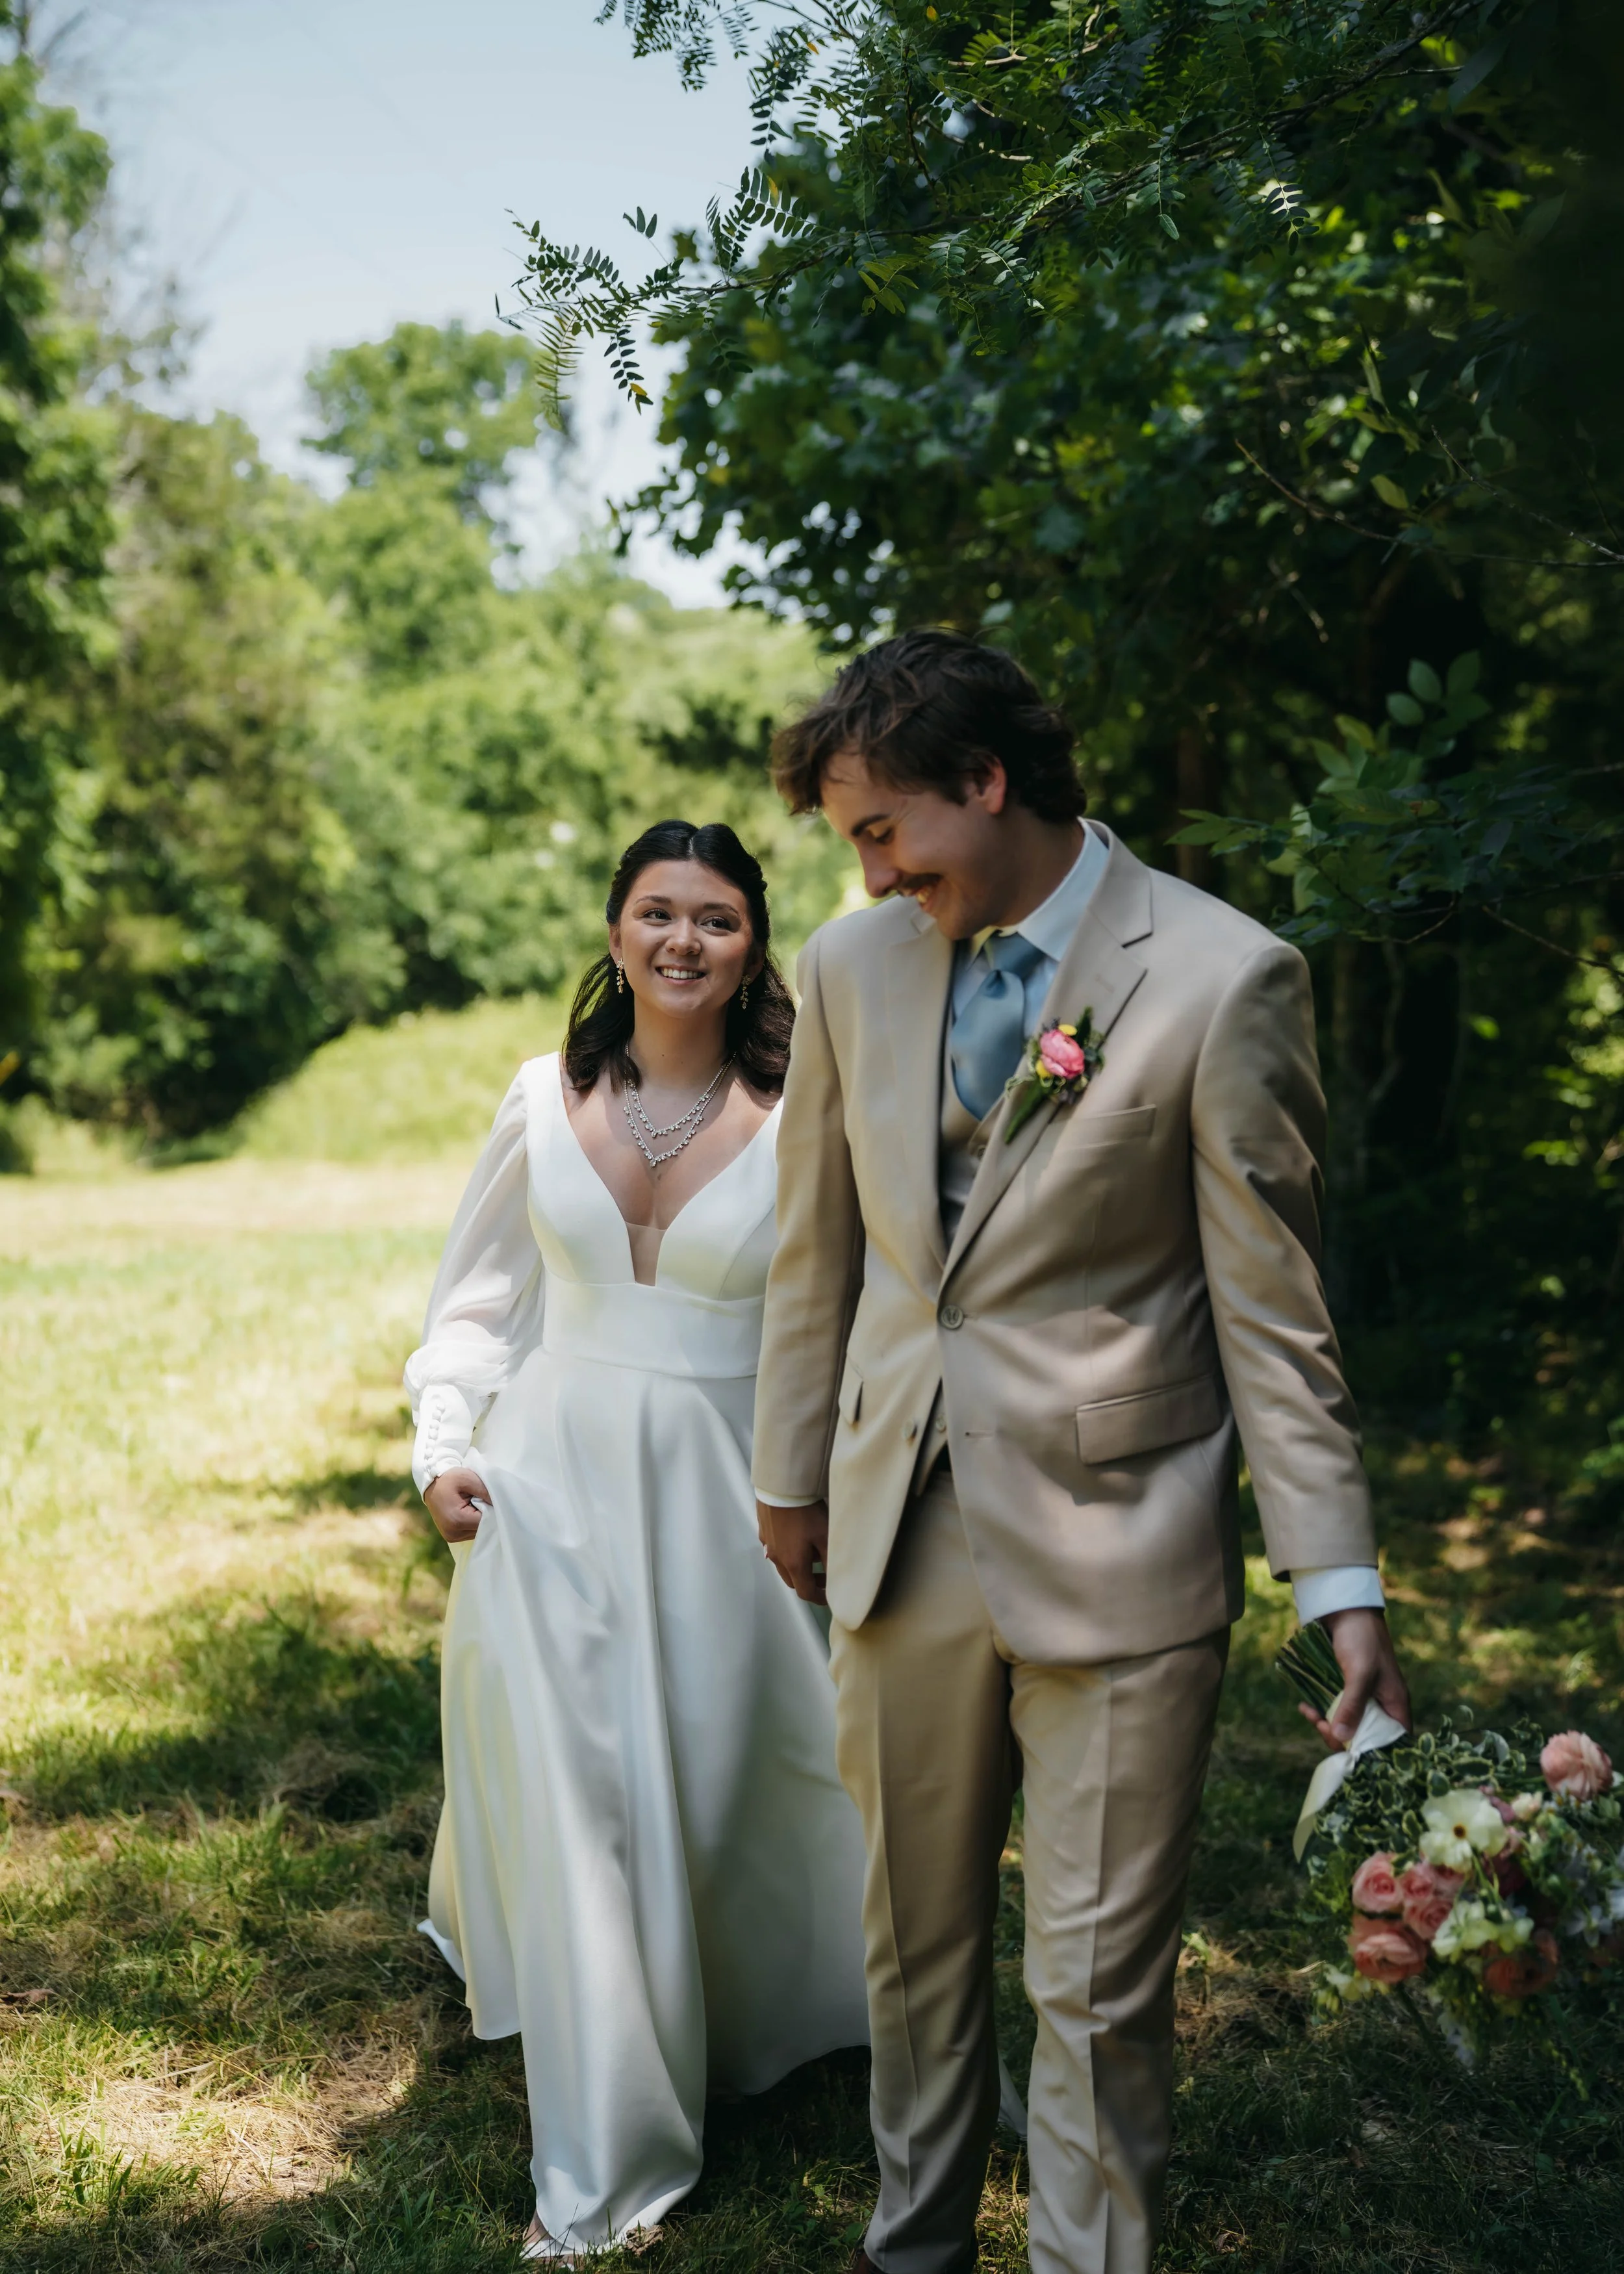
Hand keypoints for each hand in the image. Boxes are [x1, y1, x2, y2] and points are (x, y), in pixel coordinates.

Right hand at [425, 1465, 490, 1543]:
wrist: (432, 1484)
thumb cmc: (450, 1479)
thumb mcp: (468, 1478)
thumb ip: (485, 1490)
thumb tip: (503, 1502)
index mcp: (457, 1520)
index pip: (486, 1521)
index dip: (495, 1511)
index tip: (497, 1500)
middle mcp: (453, 1533)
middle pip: (483, 1529)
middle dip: (489, 1516)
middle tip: (487, 1500)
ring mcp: (451, 1537)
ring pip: (478, 1533)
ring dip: (482, 1520)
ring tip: (477, 1505)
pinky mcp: (451, 1538)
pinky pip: (471, 1533)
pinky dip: (475, 1523)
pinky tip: (472, 1512)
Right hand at [756, 1498, 828, 1606]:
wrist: (780, 1488)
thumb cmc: (805, 1512)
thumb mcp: (825, 1536)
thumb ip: (831, 1560)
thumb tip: (837, 1580)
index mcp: (793, 1564)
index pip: (805, 1591)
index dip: (818, 1598)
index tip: (828, 1598)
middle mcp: (777, 1558)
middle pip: (792, 1581)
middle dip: (809, 1583)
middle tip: (824, 1576)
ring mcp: (768, 1544)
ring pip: (782, 1565)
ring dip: (798, 1567)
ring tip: (813, 1555)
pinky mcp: (763, 1530)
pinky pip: (775, 1549)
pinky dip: (787, 1552)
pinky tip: (795, 1540)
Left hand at [1299, 1607, 1410, 1751]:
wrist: (1344, 1609)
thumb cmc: (1361, 1639)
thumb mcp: (1359, 1673)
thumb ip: (1352, 1705)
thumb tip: (1341, 1736)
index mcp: (1395, 1705)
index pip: (1391, 1742)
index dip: (1371, 1751)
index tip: (1346, 1746)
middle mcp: (1381, 1706)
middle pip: (1363, 1737)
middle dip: (1339, 1736)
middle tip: (1321, 1725)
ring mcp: (1361, 1699)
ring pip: (1344, 1725)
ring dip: (1325, 1724)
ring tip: (1309, 1713)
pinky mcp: (1342, 1690)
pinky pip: (1332, 1710)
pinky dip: (1318, 1711)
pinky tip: (1305, 1706)